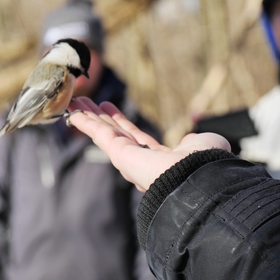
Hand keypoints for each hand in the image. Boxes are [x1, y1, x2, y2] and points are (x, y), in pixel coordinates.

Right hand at [68, 97, 230, 191]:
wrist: (198, 177)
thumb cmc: (205, 163)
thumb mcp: (202, 144)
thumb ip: (192, 141)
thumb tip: (187, 142)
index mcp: (157, 158)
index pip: (134, 136)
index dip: (120, 121)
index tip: (110, 108)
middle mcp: (139, 160)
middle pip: (114, 133)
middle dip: (99, 117)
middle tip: (85, 103)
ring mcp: (128, 158)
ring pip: (104, 133)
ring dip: (89, 118)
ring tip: (76, 103)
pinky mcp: (119, 154)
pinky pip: (99, 135)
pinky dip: (86, 123)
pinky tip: (74, 112)